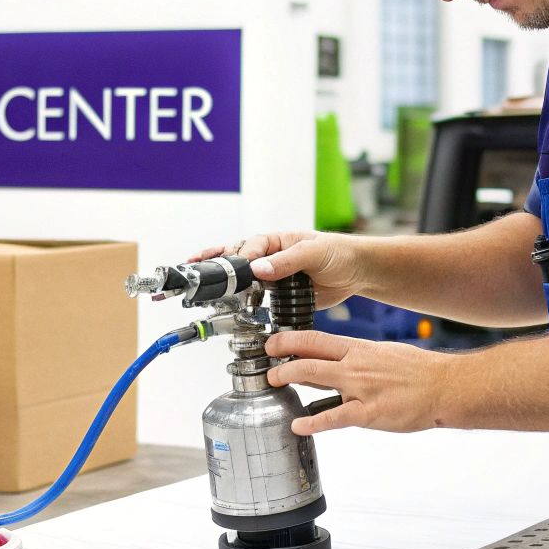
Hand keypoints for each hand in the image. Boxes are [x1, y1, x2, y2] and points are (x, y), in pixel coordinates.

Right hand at [188, 231, 369, 309]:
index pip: (247, 248)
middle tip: (190, 268)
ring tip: (200, 289)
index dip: (236, 259)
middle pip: (234, 259)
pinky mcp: (278, 294)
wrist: (357, 272)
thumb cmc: (338, 253)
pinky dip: (240, 303)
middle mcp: (269, 257)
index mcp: (275, 240)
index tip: (230, 271)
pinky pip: (255, 298)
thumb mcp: (313, 252)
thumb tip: (258, 268)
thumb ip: (286, 261)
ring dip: (221, 284)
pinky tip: (227, 308)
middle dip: (212, 263)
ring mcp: (272, 276)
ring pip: (241, 279)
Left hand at [264, 330, 451, 435]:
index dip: (289, 339)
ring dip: (288, 378)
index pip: (316, 339)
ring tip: (274, 384)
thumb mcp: (384, 354)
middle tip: (266, 366)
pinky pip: (334, 418)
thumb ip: (359, 358)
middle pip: (308, 356)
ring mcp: (361, 388)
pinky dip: (312, 423)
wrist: (445, 386)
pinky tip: (298, 426)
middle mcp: (356, 365)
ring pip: (314, 377)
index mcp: (360, 349)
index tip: (272, 342)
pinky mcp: (369, 413)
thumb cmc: (419, 371)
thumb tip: (338, 361)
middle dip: (281, 359)